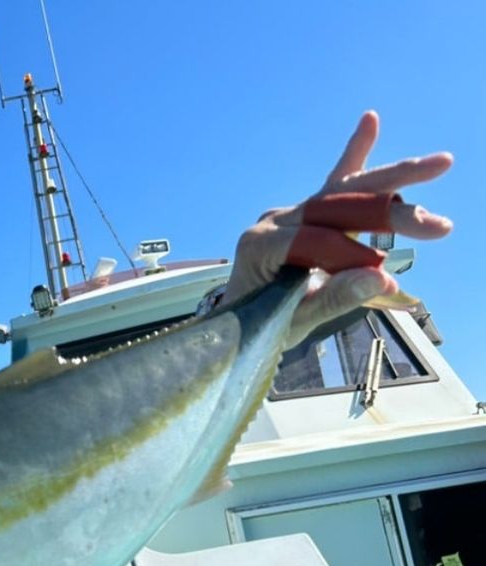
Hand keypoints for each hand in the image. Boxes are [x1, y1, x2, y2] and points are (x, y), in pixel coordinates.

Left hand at [225, 111, 452, 345]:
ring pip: (343, 190)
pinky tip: (369, 120)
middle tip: (438, 222)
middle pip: (337, 203)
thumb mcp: (295, 321)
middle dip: (390, 208)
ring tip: (440, 163)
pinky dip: (353, 155)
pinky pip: (333, 186)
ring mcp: (288, 215)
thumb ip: (333, 299)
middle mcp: (274, 221)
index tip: (381, 273)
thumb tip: (383, 277)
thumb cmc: (261, 329)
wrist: (240, 328)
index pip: (317, 240)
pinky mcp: (303, 216)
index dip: (352, 255)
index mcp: (262, 246)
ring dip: (392, 180)